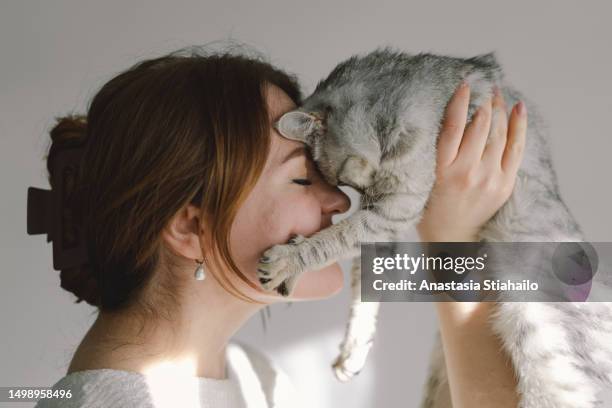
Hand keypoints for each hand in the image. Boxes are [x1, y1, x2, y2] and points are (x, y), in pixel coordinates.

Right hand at [416, 82, 526, 241]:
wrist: (450, 240)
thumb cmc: (430, 209)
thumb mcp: (423, 180)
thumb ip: (435, 153)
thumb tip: (449, 119)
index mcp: (442, 171)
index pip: (453, 127)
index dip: (460, 102)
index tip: (464, 85)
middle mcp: (467, 173)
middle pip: (480, 126)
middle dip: (483, 101)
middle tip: (484, 86)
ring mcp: (489, 179)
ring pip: (498, 134)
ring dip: (499, 109)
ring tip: (497, 94)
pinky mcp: (504, 185)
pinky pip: (515, 149)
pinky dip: (518, 127)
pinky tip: (518, 109)